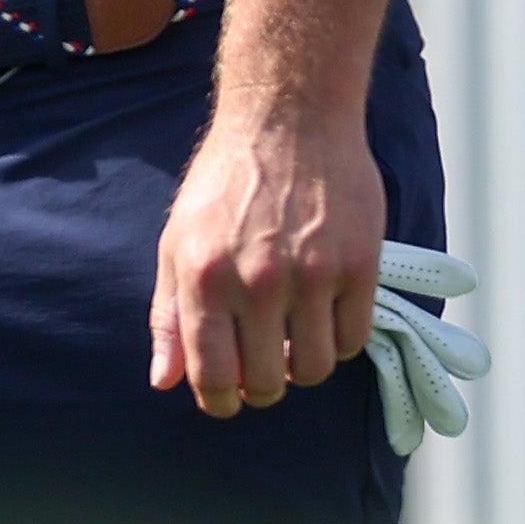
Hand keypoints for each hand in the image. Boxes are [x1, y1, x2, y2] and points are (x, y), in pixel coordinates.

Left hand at [147, 102, 384, 417]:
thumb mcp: (178, 242)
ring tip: (294, 337)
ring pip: (315, 368)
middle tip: (264, 367)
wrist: (288, 123)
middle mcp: (257, 280)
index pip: (209, 373)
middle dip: (262, 386)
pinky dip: (340, 339)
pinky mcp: (360, 266)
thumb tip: (164, 380)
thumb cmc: (225, 183)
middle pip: (267, 381)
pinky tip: (326, 314)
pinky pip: (354, 338)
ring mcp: (313, 275)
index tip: (225, 401)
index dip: (218, 401)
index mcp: (204, 276)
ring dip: (304, 366)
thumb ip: (169, 314)